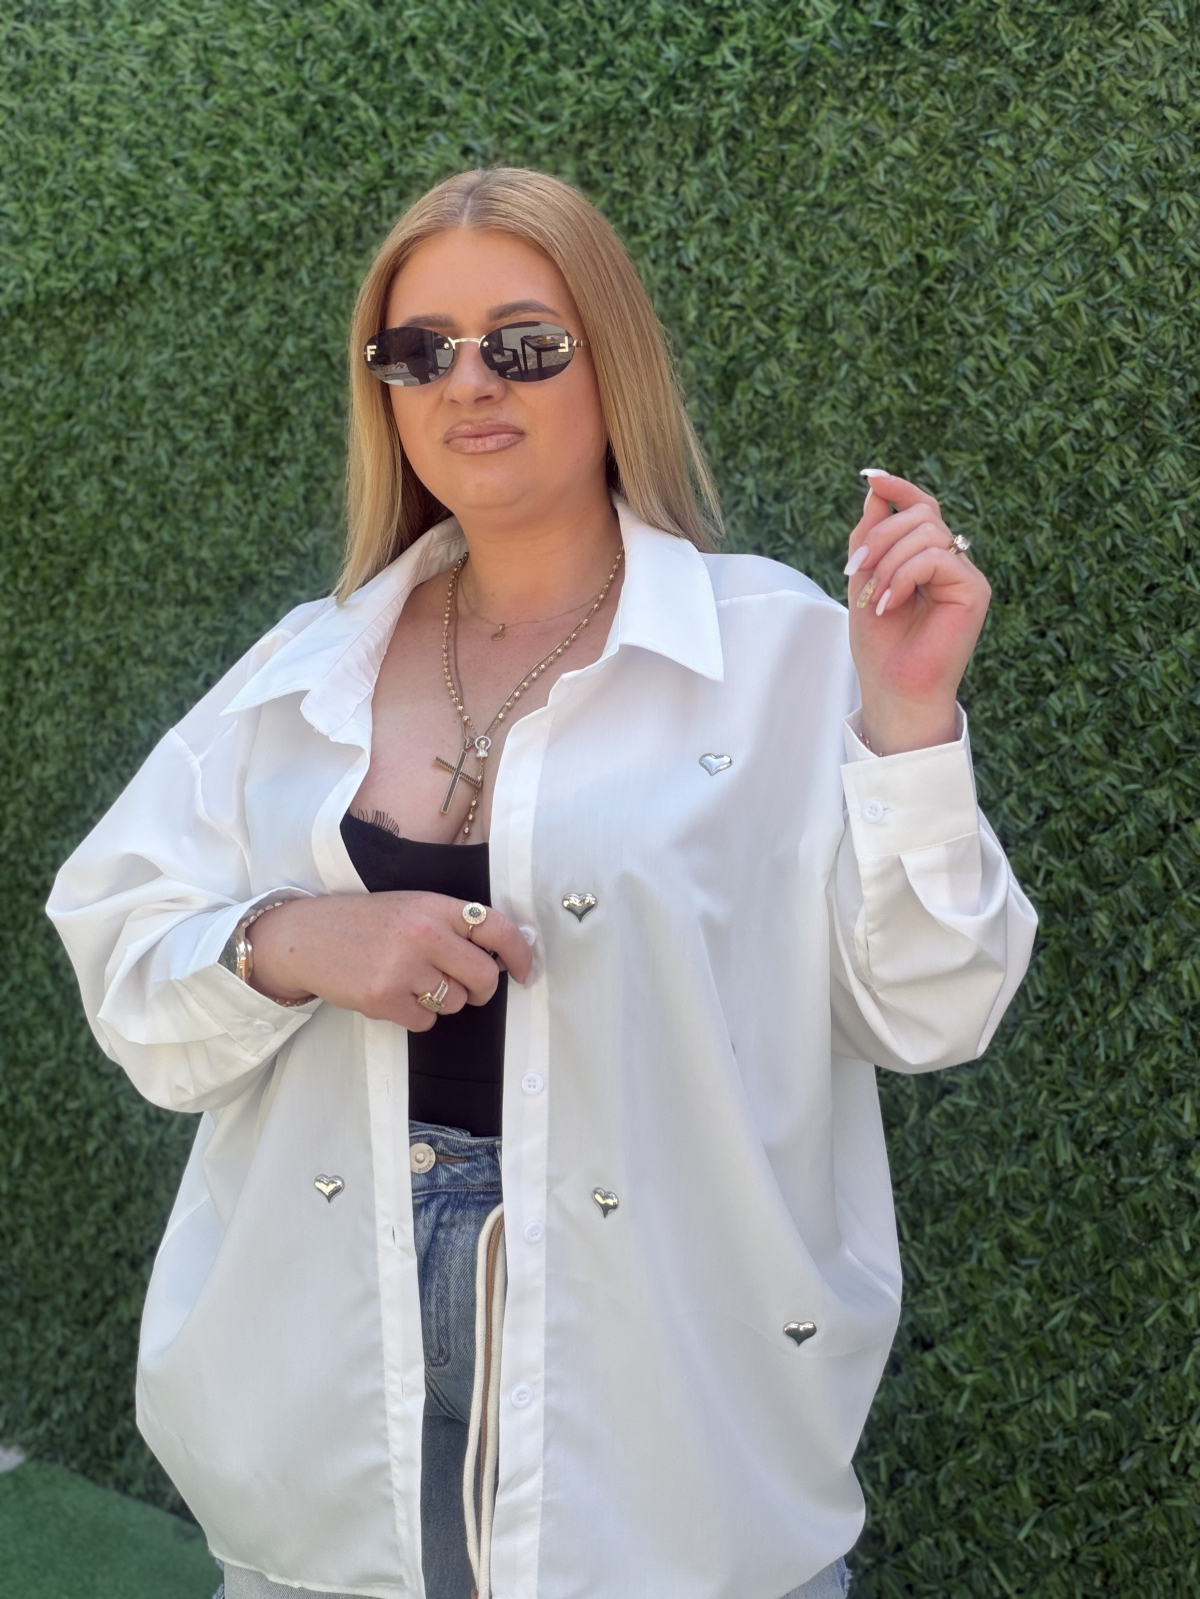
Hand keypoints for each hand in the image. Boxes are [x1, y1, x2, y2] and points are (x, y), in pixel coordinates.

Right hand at [245, 891, 533, 1028]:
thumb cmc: (367, 922)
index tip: (523, 971)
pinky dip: (416, 1015)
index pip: (498, 929)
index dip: (519, 954)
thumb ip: (453, 925)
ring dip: (443, 1000)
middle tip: (469, 989)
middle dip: (483, 990)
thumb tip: (501, 957)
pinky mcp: (383, 998)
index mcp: (436, 906)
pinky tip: (394, 994)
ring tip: (413, 981)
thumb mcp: (413, 906)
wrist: (308, 936)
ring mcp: (403, 967)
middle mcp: (424, 934)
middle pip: (484, 976)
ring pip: (456, 1003)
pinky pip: (425, 1021)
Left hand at [844, 469, 990, 753]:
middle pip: (921, 514)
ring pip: (927, 532)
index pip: (921, 506)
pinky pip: (936, 558)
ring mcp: (965, 575)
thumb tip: (875, 489)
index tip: (870, 477)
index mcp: (925, 557)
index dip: (898, 487)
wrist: (893, 689)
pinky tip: (889, 605)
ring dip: (888, 562)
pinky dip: (903, 577)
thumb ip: (870, 535)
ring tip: (873, 599)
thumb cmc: (880, 645)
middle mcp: (950, 561)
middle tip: (855, 570)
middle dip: (879, 536)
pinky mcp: (974, 591)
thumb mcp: (863, 579)